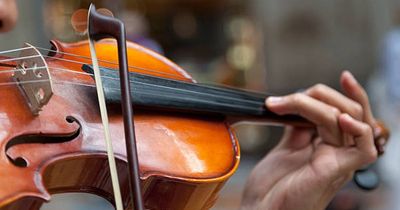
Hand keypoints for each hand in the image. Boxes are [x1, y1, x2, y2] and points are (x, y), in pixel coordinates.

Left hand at [240, 71, 377, 209]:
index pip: (343, 111)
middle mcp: (338, 152)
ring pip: (348, 119)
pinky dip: (357, 129)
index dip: (337, 94)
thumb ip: (299, 128)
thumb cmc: (272, 186)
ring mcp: (340, 161)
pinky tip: (339, 119)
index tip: (329, 80)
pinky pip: (364, 148)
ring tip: (288, 103)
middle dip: (320, 94)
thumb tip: (300, 104)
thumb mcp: (285, 149)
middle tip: (285, 98)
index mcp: (328, 146)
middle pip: (348, 110)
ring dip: (318, 104)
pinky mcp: (338, 171)